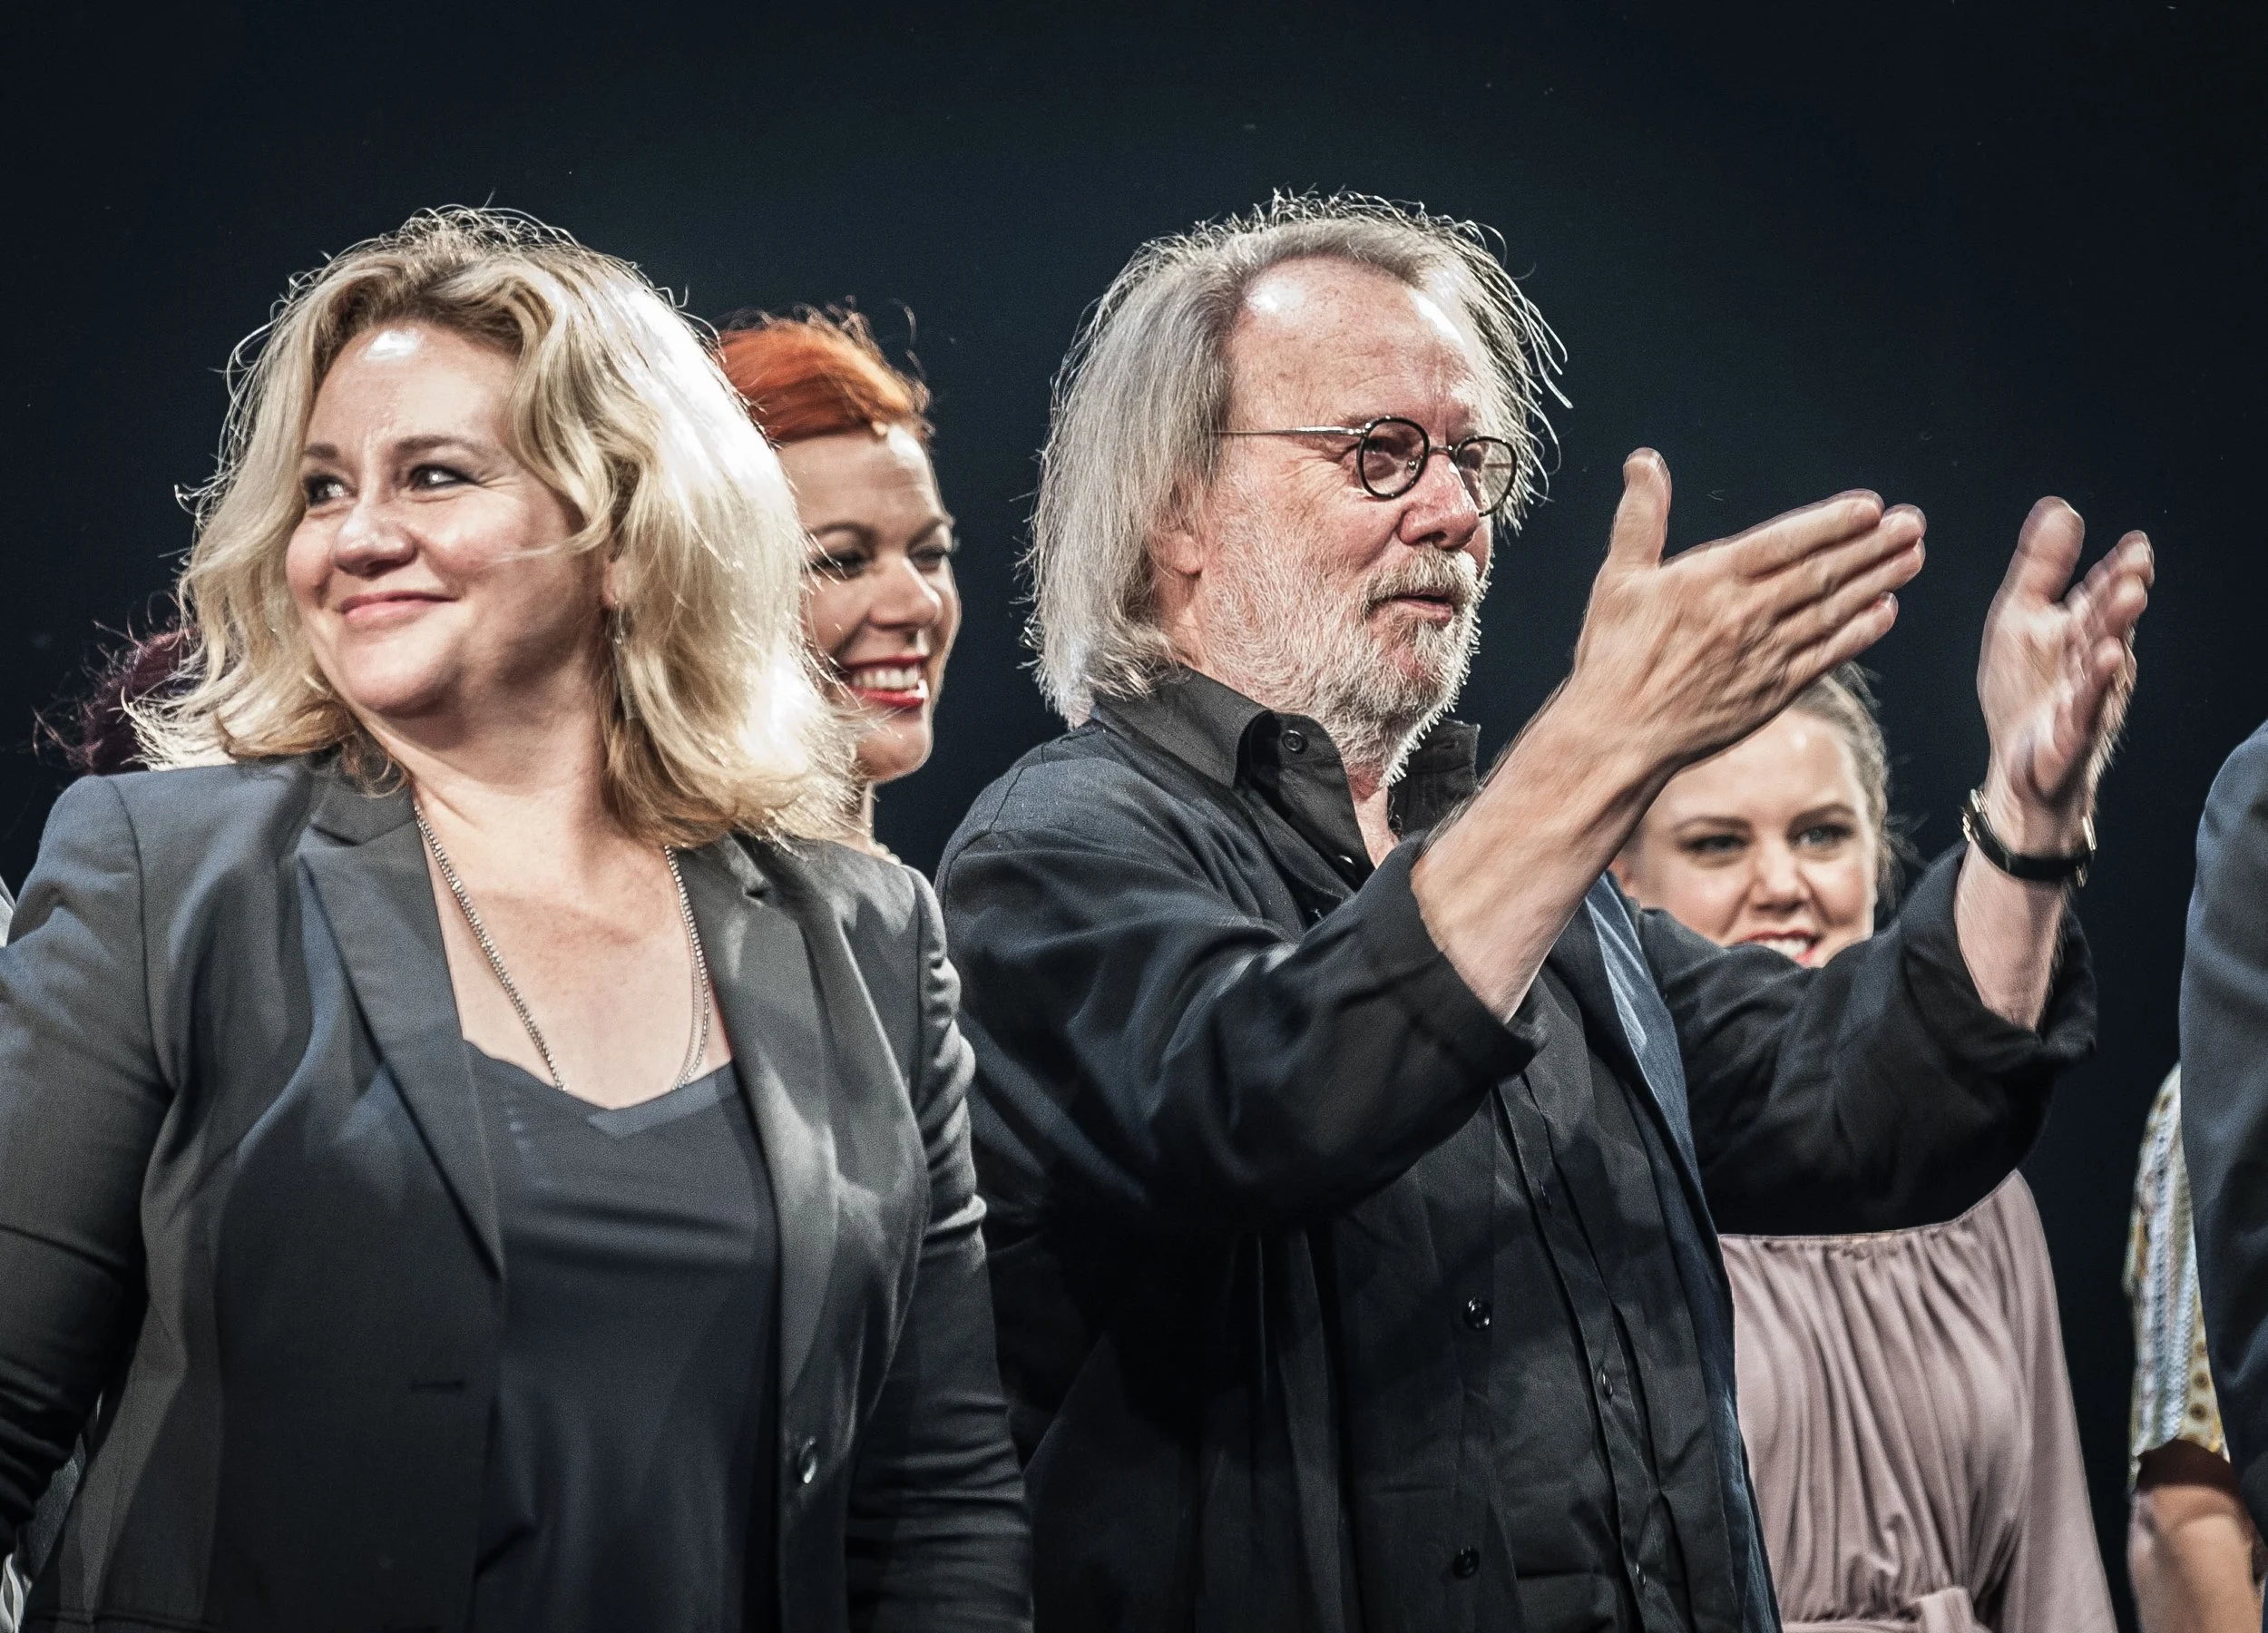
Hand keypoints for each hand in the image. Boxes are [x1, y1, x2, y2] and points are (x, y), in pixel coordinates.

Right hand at [1559, 449, 1926, 779]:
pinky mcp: (1773, 691)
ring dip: (1878, 581)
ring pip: (1833, 610)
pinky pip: (1828, 655)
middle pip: (1822, 572)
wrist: (1618, 737)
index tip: (1870, 508)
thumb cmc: (1613, 657)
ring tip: (1912, 556)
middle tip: (1913, 523)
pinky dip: (1860, 632)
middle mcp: (1745, 614)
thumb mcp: (1618, 578)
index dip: (1831, 523)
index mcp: (1709, 579)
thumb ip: (1640, 518)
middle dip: (1872, 546)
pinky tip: (1885, 611)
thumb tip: (1644, 462)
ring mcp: (1765, 654)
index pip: (1784, 542)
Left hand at [1976, 498, 2152, 852]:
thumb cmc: (2026, 692)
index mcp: (2079, 631)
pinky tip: (2107, 660)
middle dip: (2121, 593)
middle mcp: (2091, 660)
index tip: (2135, 544)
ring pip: (2104, 660)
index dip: (2117, 570)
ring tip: (2128, 600)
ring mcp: (2087, 696)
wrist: (2019, 766)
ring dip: (2116, 630)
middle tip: (2137, 563)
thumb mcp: (2019, 619)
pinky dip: (2095, 685)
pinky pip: (2086, 706)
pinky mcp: (2074, 732)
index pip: (2100, 595)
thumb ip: (2041, 568)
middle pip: (2108, 623)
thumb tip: (2060, 508)